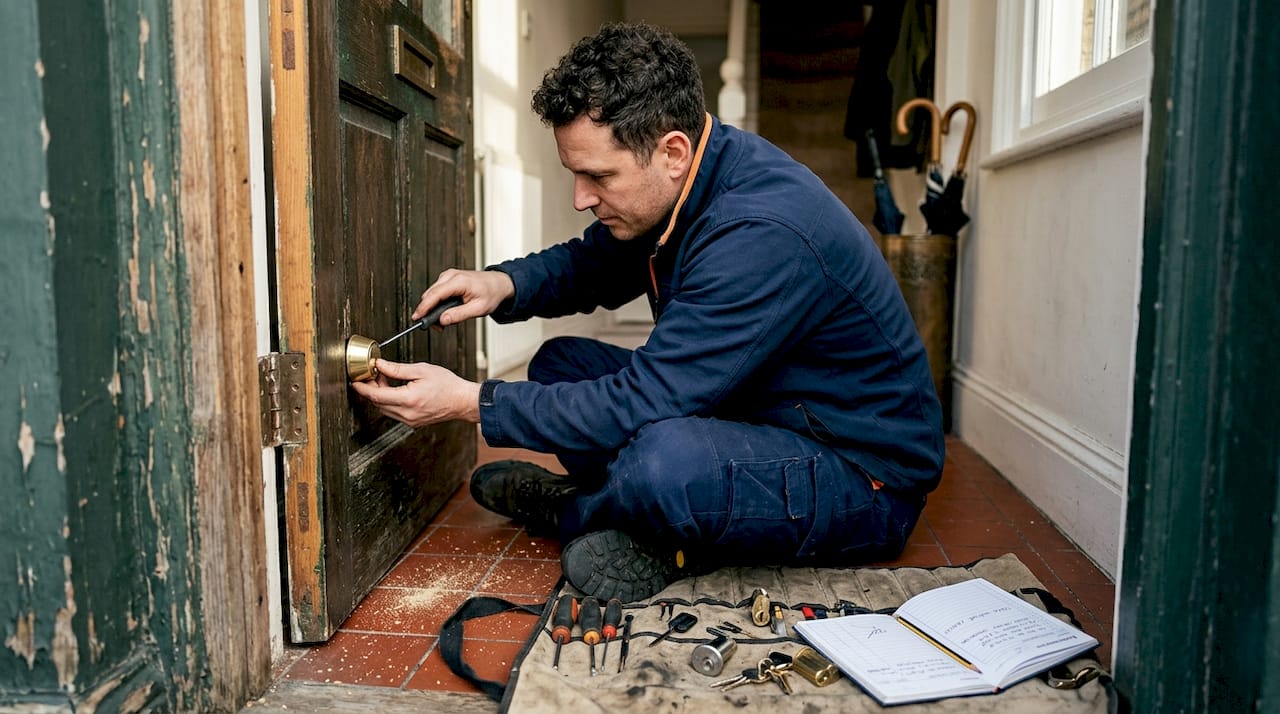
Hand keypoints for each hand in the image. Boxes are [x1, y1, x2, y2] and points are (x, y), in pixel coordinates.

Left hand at [349, 359, 481, 426]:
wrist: (462, 401)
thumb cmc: (447, 385)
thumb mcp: (421, 370)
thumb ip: (397, 369)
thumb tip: (379, 365)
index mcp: (409, 399)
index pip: (376, 396)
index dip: (363, 388)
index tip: (356, 381)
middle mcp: (407, 414)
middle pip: (377, 403)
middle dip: (371, 389)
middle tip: (374, 374)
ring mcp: (409, 420)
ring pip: (384, 409)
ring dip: (380, 395)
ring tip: (385, 380)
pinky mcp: (412, 422)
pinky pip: (393, 413)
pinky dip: (389, 401)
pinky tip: (394, 390)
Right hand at [413, 268, 515, 324]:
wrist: (499, 283)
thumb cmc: (491, 293)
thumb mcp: (478, 309)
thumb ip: (459, 315)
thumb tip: (442, 320)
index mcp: (459, 281)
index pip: (435, 294)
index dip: (424, 307)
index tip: (416, 318)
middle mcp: (451, 275)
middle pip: (430, 294)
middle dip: (429, 311)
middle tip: (436, 326)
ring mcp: (448, 275)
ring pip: (432, 293)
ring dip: (433, 308)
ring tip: (443, 321)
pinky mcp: (447, 279)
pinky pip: (436, 291)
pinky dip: (437, 302)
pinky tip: (445, 311)